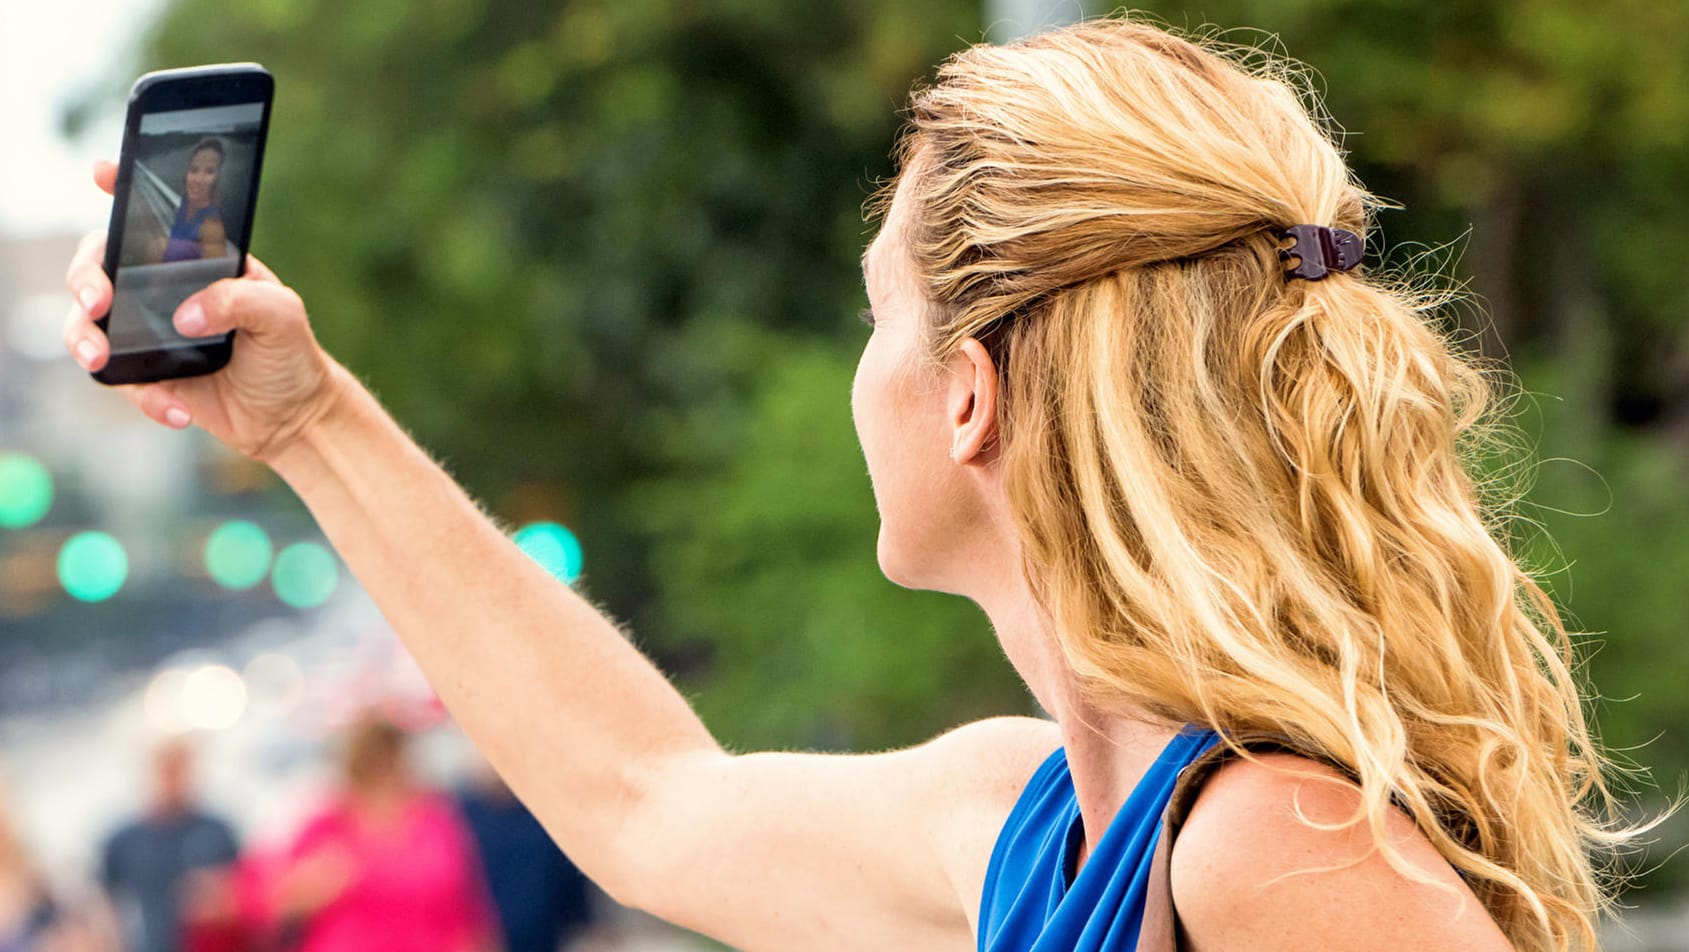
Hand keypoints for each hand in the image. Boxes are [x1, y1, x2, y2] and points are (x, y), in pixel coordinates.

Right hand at [63, 160, 346, 462]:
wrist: (292, 417)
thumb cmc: (291, 354)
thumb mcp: (283, 316)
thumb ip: (240, 301)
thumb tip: (186, 315)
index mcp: (198, 261)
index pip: (154, 217)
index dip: (124, 190)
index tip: (103, 174)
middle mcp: (163, 290)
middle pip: (99, 266)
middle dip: (85, 277)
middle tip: (99, 301)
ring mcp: (148, 331)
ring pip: (88, 322)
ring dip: (84, 337)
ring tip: (101, 358)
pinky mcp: (146, 374)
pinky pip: (120, 378)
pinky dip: (143, 396)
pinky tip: (179, 411)